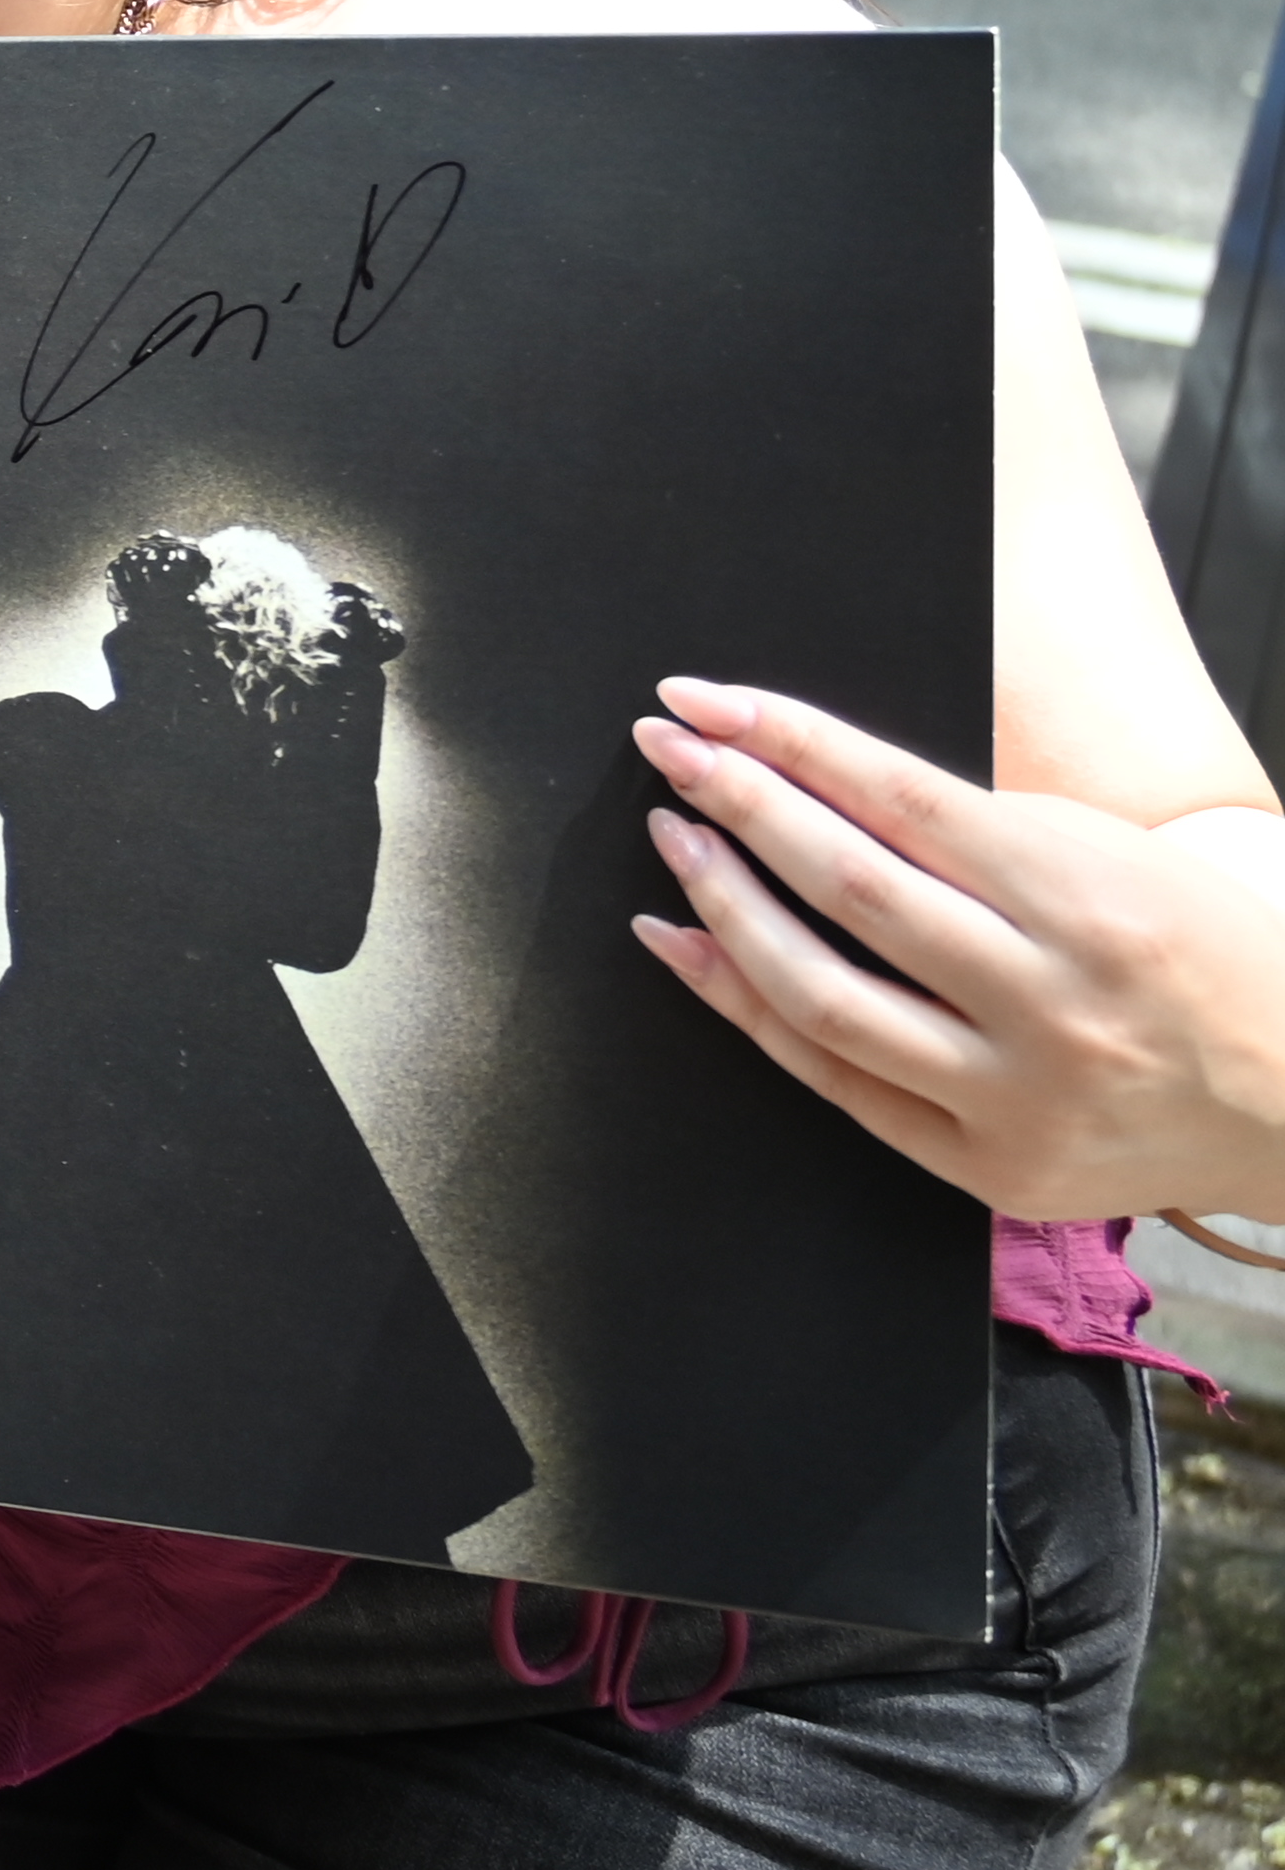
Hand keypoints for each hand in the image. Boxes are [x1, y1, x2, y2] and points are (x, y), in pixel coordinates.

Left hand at [633, 677, 1284, 1226]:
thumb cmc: (1203, 955)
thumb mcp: (1118, 858)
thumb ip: (982, 833)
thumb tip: (814, 779)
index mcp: (1093, 903)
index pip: (904, 801)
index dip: (791, 743)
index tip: (706, 703)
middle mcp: (1053, 1004)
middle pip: (851, 889)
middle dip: (739, 806)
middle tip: (667, 749)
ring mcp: (1019, 1096)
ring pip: (823, 995)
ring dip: (725, 906)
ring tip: (675, 839)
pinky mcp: (991, 1166)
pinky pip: (835, 1083)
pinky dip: (745, 1010)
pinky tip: (687, 947)